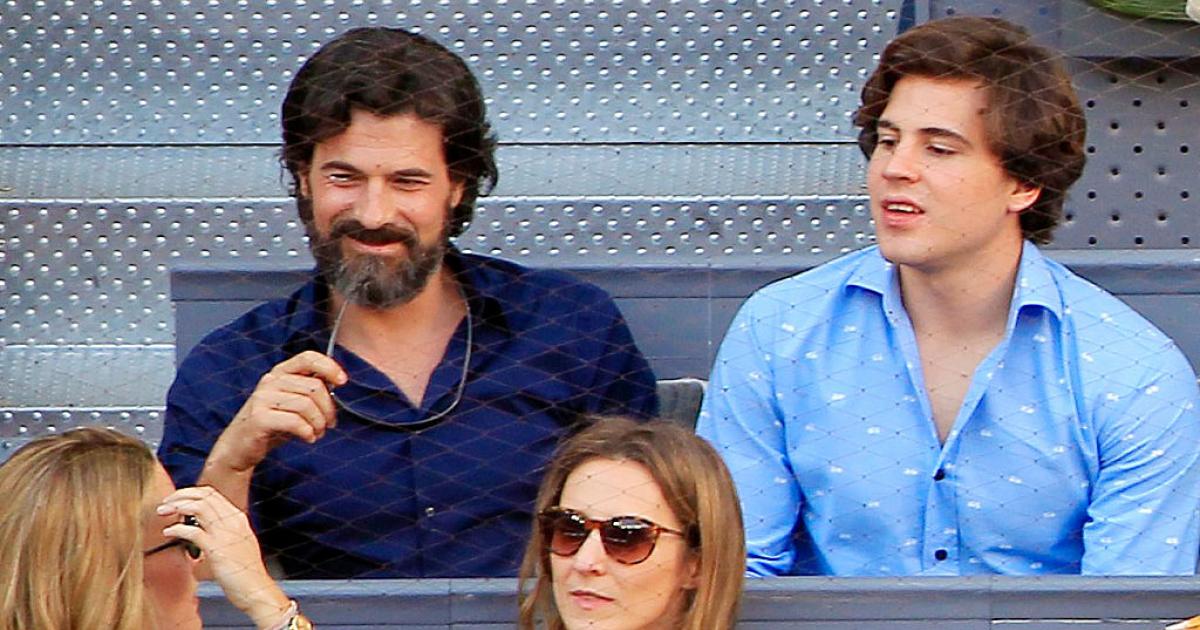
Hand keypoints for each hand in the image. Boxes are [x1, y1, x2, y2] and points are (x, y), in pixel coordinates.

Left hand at [159, 486, 292, 629]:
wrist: (256, 589)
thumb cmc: (245, 571)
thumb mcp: (238, 543)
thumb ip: (223, 532)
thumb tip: (202, 528)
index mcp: (237, 518)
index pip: (211, 494)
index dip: (190, 493)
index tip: (176, 499)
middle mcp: (232, 521)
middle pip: (203, 496)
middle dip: (180, 495)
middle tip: (165, 503)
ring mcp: (225, 533)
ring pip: (198, 507)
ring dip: (176, 506)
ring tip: (163, 512)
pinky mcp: (217, 548)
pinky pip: (193, 531)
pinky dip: (177, 529)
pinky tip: (168, 532)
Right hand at [209, 350, 346, 472]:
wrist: (239, 447)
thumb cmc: (272, 424)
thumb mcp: (292, 403)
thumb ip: (310, 391)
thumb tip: (337, 383)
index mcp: (280, 373)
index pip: (308, 358)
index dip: (329, 366)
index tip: (343, 381)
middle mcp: (270, 381)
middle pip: (315, 387)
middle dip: (329, 409)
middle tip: (329, 424)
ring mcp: (263, 399)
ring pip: (307, 405)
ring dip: (319, 423)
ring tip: (317, 433)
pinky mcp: (259, 418)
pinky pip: (295, 422)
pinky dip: (308, 432)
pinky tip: (308, 438)